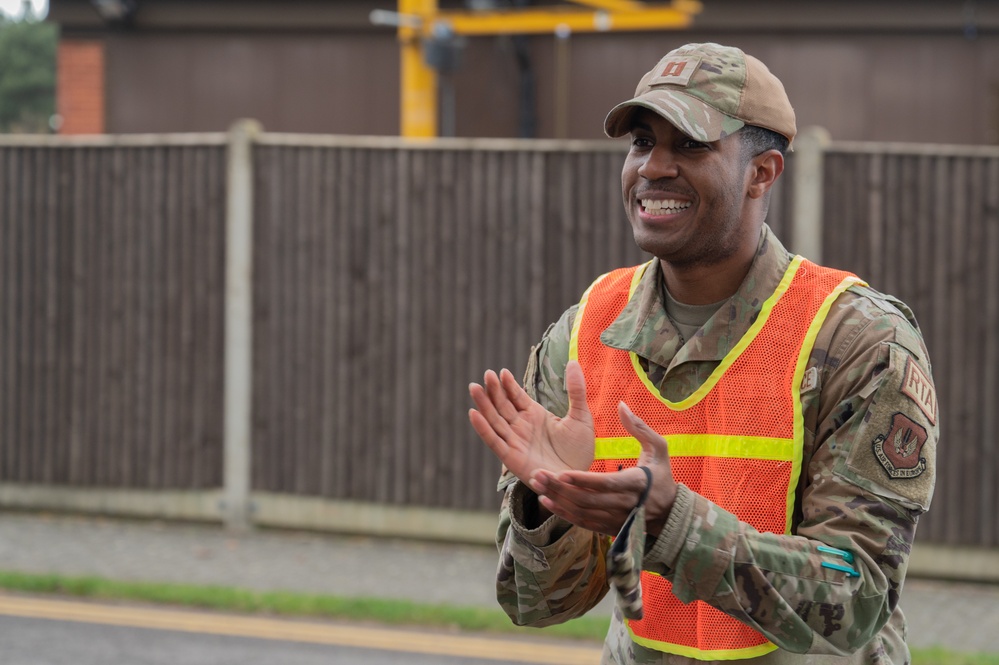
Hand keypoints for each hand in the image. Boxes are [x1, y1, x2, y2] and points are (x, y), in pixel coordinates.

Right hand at [468, 360, 594, 483]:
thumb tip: (572, 362)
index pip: (516, 396)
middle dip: (493, 390)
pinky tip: (473, 414)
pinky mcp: (512, 458)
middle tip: (486, 374)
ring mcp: (515, 441)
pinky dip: (483, 428)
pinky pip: (494, 441)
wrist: (578, 480)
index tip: (502, 371)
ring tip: (474, 388)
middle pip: (502, 405)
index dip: (508, 385)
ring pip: (495, 420)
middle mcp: (521, 427)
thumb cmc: (580, 451)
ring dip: (484, 405)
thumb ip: (576, 391)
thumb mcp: (581, 417)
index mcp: (535, 415)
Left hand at [528, 401, 676, 537]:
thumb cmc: (662, 475)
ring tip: (537, 485)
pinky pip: (583, 523)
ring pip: (581, 513)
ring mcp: (616, 519)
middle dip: (560, 488)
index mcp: (637, 483)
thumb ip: (640, 427)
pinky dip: (564, 514)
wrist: (669, 512)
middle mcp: (625, 504)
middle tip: (538, 475)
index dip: (583, 480)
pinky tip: (547, 501)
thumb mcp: (659, 448)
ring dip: (557, 500)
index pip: (606, 483)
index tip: (562, 472)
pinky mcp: (609, 528)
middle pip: (587, 500)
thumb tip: (621, 404)